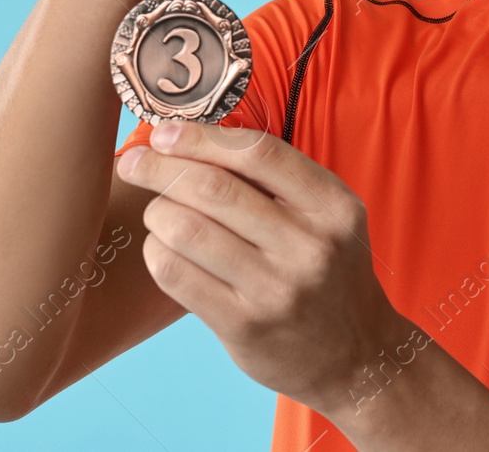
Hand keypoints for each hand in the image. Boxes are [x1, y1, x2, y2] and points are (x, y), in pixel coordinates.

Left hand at [115, 121, 404, 415]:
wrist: (355, 356)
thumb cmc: (329, 272)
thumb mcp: (329, 217)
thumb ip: (278, 181)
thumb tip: (194, 138)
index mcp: (332, 206)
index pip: (257, 153)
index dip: (201, 137)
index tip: (166, 133)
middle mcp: (309, 246)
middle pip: (214, 188)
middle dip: (161, 168)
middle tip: (133, 162)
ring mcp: (276, 289)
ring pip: (187, 229)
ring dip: (157, 211)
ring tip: (156, 211)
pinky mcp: (243, 326)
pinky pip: (176, 274)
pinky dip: (156, 251)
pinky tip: (161, 246)